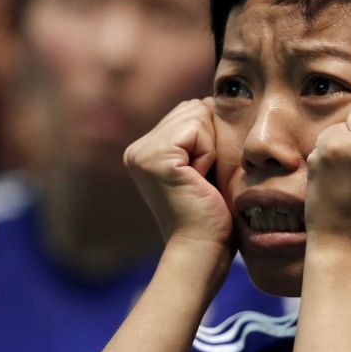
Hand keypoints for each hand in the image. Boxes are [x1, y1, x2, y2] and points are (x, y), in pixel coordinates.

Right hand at [124, 98, 231, 247]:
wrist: (203, 251)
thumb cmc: (213, 216)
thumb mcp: (206, 166)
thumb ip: (201, 133)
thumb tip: (211, 100)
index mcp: (146, 150)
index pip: (191, 111)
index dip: (211, 140)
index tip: (203, 178)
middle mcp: (137, 149)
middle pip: (194, 107)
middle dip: (211, 141)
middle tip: (202, 181)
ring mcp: (141, 152)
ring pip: (197, 113)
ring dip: (211, 148)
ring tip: (200, 181)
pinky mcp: (154, 157)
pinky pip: (198, 129)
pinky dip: (209, 154)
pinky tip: (199, 181)